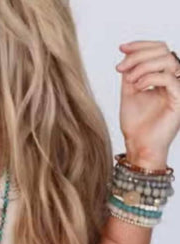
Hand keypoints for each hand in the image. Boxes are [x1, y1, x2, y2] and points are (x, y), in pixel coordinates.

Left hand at [115, 40, 179, 167]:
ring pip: (167, 60)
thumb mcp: (129, 92)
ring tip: (129, 80)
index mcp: (163, 77)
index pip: (158, 50)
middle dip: (139, 55)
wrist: (139, 146)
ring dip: (143, 66)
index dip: (140, 45)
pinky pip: (168, 78)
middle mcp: (173, 80)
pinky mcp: (179, 99)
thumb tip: (127, 53)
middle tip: (121, 67)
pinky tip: (137, 87)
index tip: (121, 48)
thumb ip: (130, 73)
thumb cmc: (136, 125)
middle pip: (163, 51)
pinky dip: (149, 78)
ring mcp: (178, 88)